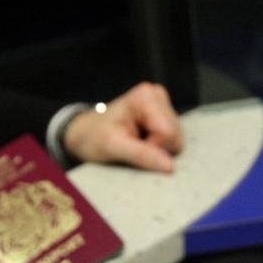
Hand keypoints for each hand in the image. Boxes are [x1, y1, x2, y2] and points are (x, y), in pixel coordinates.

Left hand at [61, 82, 183, 172]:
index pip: (168, 133)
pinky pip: (173, 141)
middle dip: (156, 149)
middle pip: (176, 137)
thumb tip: (170, 167)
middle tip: (133, 145)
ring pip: (176, 141)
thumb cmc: (94, 137)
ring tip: (135, 143)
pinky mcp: (164, 116)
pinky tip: (142, 141)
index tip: (132, 146)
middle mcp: (157, 95)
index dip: (153, 147)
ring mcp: (162, 105)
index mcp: (146, 97)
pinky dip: (158, 147)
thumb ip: (142, 155)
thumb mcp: (113, 147)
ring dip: (157, 149)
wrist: (85, 135)